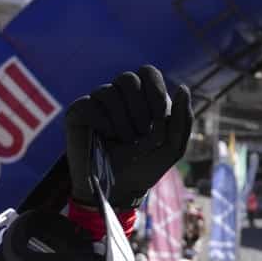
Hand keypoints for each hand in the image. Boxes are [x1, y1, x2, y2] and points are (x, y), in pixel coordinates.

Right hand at [64, 65, 194, 210]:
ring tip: (125, 142)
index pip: (148, 72)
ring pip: (109, 91)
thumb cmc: (146, 166)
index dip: (155, 91)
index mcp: (144, 97)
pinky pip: (91, 105)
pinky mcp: (79, 111)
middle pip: (128, 78)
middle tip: (142, 136)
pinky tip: (106, 139)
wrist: (120, 188)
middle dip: (140, 110)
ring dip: (124, 123)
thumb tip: (182, 87)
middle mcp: (120, 95)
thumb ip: (182, 117)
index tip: (159, 118)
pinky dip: (105, 125)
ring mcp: (98, 102)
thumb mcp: (173, 146)